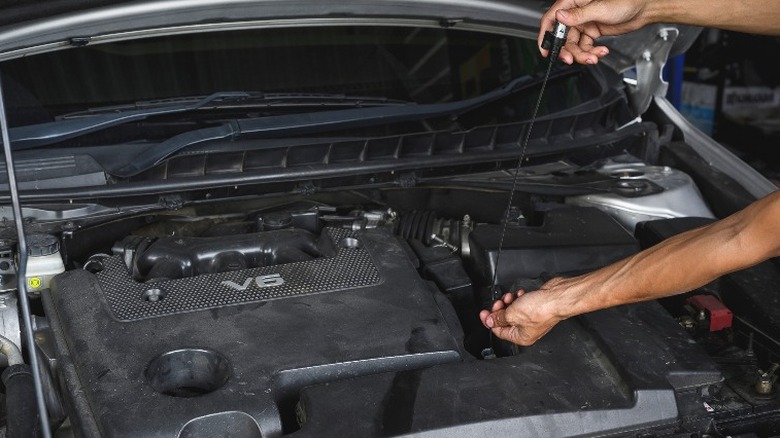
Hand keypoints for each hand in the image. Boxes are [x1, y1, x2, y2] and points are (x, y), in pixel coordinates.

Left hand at [479, 280, 567, 345]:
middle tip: (498, 302)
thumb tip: (490, 321)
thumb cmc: (542, 310)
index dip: (490, 321)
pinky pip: (522, 304)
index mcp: (521, 337)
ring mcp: (532, 318)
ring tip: (510, 296)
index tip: (484, 312)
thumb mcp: (512, 314)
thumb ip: (499, 318)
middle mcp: (527, 330)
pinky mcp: (535, 307)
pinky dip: (519, 298)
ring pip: (513, 311)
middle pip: (505, 320)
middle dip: (500, 309)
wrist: (557, 297)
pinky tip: (520, 294)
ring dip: (509, 302)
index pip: (499, 332)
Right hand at [538, 0, 652, 64]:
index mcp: (573, 2)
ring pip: (574, 44)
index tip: (545, 49)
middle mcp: (577, 14)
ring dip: (582, 54)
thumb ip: (578, 15)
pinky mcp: (592, 31)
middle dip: (567, 50)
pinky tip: (600, 52)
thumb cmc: (626, 1)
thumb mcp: (600, 8)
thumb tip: (560, 16)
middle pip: (563, 37)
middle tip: (571, 59)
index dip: (546, 35)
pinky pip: (585, 46)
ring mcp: (584, 23)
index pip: (552, 19)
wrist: (644, 8)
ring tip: (592, 57)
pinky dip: (591, 52)